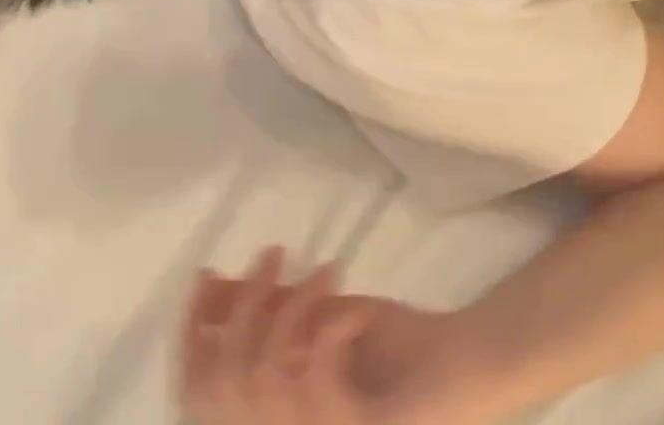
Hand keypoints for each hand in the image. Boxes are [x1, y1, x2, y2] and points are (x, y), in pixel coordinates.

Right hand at [177, 247, 480, 424]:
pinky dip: (331, 332)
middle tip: (272, 255)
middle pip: (224, 383)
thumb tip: (210, 284)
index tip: (202, 277)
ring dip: (294, 312)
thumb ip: (267, 311)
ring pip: (265, 376)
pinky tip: (355, 312)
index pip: (202, 390)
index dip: (192, 335)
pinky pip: (315, 381)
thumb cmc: (396, 348)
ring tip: (326, 272)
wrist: (470, 361)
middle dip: (243, 308)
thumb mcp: (320, 322)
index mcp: (273, 413)